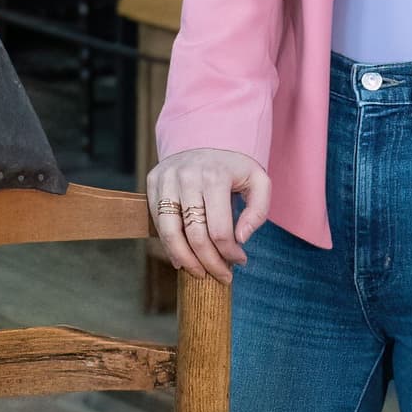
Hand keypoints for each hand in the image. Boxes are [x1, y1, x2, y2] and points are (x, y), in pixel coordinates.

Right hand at [145, 147, 267, 283]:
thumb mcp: (258, 181)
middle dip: (209, 263)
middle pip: (195, 235)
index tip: (239, 262)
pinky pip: (157, 221)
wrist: (205, 135)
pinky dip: (168, 244)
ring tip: (198, 273)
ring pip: (170, 232)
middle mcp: (187, 177)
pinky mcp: (153, 182)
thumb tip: (241, 239)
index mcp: (215, 176)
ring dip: (184, 259)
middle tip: (221, 276)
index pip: (220, 230)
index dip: (229, 253)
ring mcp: (167, 179)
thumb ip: (258, 211)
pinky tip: (182, 258)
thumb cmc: (234, 166)